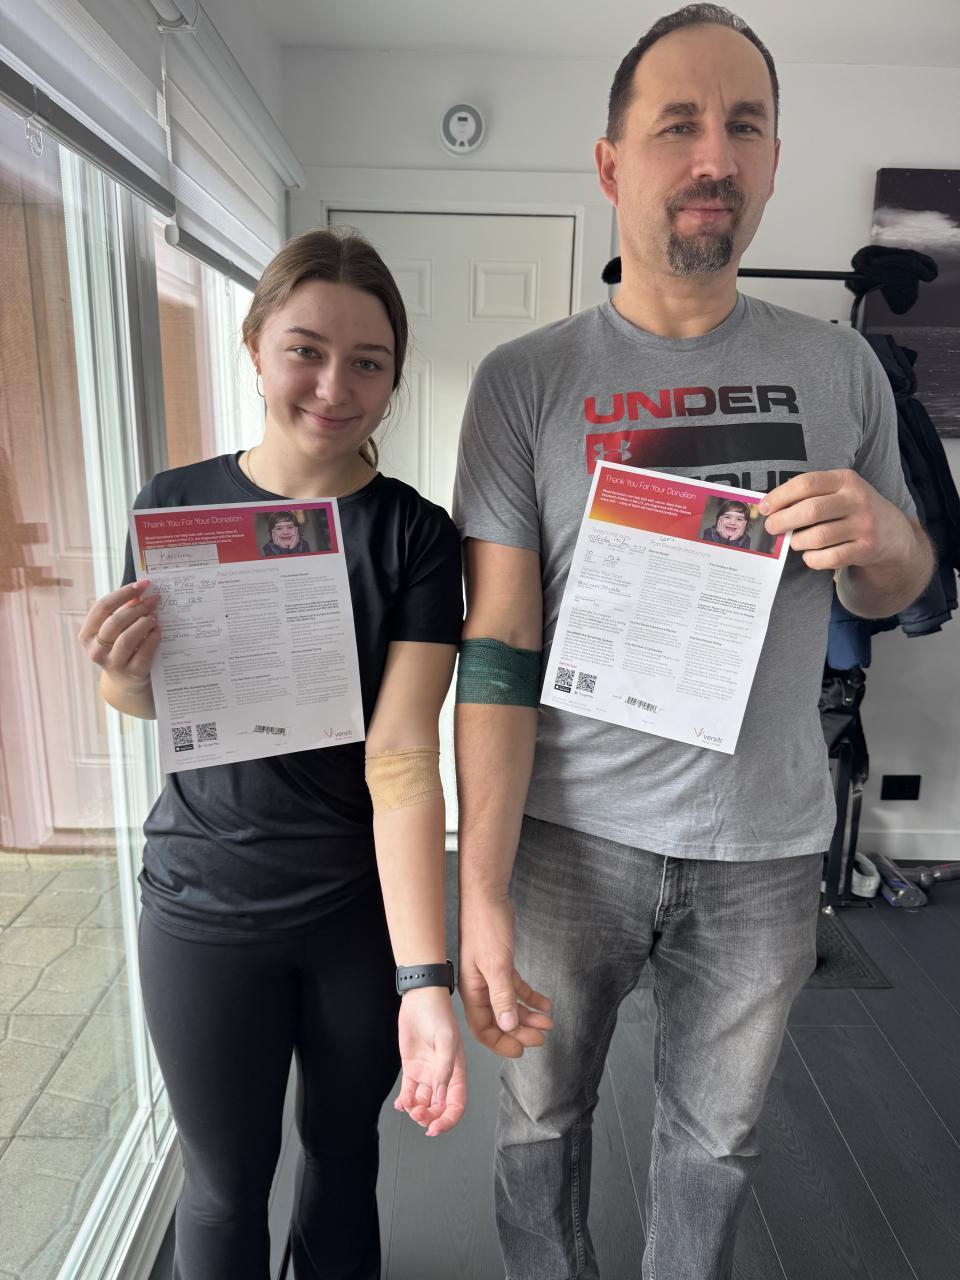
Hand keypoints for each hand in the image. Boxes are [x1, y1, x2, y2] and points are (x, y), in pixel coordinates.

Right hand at [78, 582, 159, 683]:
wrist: (126, 682)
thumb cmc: (120, 648)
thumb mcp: (116, 630)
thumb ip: (123, 611)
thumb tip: (139, 593)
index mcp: (87, 635)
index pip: (102, 607)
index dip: (123, 593)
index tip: (142, 585)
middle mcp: (96, 650)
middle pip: (115, 621)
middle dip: (137, 607)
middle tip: (154, 600)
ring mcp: (113, 663)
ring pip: (127, 638)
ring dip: (144, 622)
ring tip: (155, 616)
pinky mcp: (132, 672)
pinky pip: (144, 652)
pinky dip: (153, 638)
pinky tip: (158, 630)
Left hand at [394, 988, 466, 1136]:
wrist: (420, 998)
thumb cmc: (438, 1014)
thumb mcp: (446, 1041)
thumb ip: (444, 1071)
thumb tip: (440, 1099)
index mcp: (457, 1072)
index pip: (456, 1105)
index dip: (447, 1120)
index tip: (434, 1128)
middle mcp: (443, 1076)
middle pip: (438, 1108)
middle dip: (428, 1117)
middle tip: (417, 1114)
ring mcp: (427, 1073)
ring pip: (423, 1103)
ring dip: (415, 1110)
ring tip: (407, 1104)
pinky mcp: (412, 1068)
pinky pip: (409, 1092)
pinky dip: (404, 1102)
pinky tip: (400, 1103)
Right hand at [458, 894, 552, 1058]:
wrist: (487, 898)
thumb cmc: (485, 928)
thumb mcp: (496, 964)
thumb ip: (502, 996)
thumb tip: (507, 1027)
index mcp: (472, 991)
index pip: (483, 1028)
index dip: (500, 1043)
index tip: (521, 1051)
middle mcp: (480, 987)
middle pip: (499, 1020)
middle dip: (520, 1032)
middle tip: (541, 1038)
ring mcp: (490, 977)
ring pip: (509, 1006)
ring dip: (528, 1016)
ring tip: (548, 1022)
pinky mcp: (502, 965)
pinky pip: (516, 988)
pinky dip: (530, 997)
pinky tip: (545, 1004)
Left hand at [760, 469, 912, 570]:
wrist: (892, 533)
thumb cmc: (852, 509)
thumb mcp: (839, 491)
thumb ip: (810, 494)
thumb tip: (769, 507)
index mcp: (846, 479)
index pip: (807, 483)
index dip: (780, 496)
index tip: (764, 508)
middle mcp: (858, 499)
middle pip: (810, 510)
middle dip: (783, 521)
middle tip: (772, 528)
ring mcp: (865, 525)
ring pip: (818, 537)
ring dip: (798, 542)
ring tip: (794, 541)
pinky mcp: (867, 548)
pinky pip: (829, 558)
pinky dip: (813, 559)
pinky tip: (810, 555)